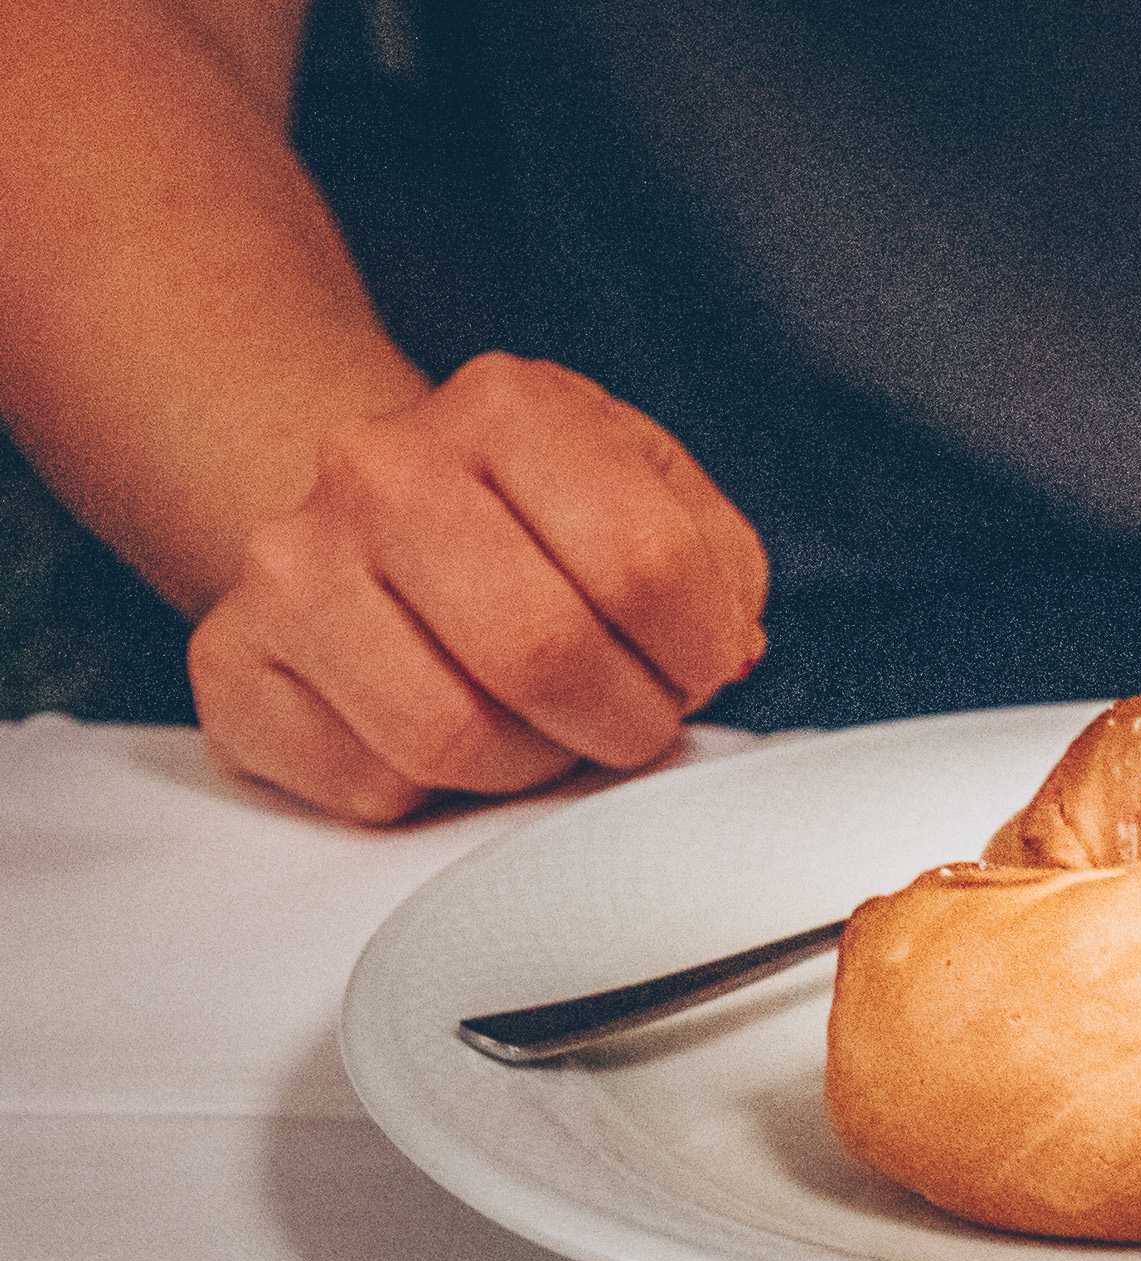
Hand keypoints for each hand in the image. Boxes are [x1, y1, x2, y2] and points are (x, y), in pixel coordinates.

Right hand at [188, 354, 769, 821]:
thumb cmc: (538, 517)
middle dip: (623, 720)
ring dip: (533, 763)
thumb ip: (717, 566)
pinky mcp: (230, 663)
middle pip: (542, 652)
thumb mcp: (652, 494)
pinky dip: (433, 791)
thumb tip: (726, 650)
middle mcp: (380, 466)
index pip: (641, 561)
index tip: (699, 667)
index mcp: (508, 405)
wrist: (376, 511)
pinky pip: (368, 784)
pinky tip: (445, 729)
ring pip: (450, 736)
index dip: (696, 651)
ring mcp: (290, 562)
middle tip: (634, 720)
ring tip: (545, 727)